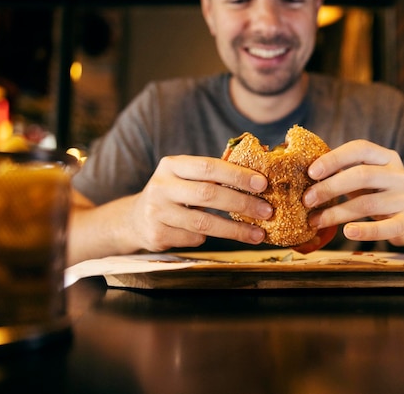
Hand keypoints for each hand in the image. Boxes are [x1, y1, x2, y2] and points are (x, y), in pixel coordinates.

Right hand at [130, 155, 272, 251]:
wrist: (135, 219)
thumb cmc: (174, 194)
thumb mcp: (185, 177)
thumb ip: (213, 176)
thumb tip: (259, 180)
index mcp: (172, 165)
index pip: (209, 166)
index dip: (237, 175)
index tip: (262, 184)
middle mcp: (162, 186)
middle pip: (209, 194)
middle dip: (242, 203)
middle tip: (267, 211)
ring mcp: (157, 211)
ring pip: (204, 223)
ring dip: (235, 230)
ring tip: (258, 234)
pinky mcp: (157, 234)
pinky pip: (194, 238)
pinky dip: (208, 239)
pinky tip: (216, 236)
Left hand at [302, 140, 403, 246]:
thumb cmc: (379, 194)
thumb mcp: (367, 177)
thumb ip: (343, 171)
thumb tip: (305, 171)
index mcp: (386, 157)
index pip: (360, 149)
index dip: (334, 158)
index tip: (311, 172)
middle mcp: (398, 174)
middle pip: (361, 175)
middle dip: (330, 187)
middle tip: (307, 200)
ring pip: (367, 203)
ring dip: (336, 213)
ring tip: (315, 221)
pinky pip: (383, 228)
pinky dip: (364, 231)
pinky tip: (347, 232)